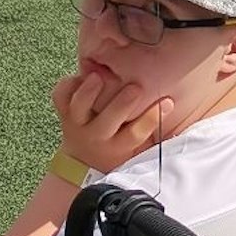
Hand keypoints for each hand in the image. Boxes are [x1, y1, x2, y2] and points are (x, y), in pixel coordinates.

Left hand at [51, 69, 170, 172]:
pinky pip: (60, 95)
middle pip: (107, 122)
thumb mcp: (136, 148)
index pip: (136, 134)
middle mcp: (96, 136)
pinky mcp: (63, 112)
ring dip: (88, 91)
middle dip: (122, 103)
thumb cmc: (118, 145)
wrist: (81, 161)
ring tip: (99, 76)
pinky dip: (68, 83)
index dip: (152, 119)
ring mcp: (77, 123)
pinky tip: (82, 75)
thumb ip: (151, 130)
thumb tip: (174, 105)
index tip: (167, 102)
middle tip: (136, 88)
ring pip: (79, 108)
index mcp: (118, 146)